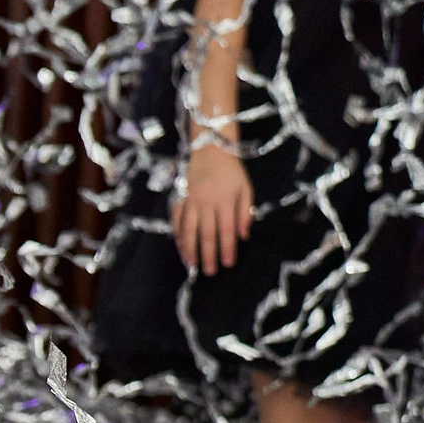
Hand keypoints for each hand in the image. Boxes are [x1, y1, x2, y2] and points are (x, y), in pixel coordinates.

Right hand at [173, 143, 253, 274]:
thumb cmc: (232, 171)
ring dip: (190, 249)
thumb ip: (246, 212)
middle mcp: (206, 203)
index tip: (228, 263)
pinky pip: (177, 220)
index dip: (227, 248)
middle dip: (208, 255)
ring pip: (189, 230)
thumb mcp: (246, 188)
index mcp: (225, 201)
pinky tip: (180, 247)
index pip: (226, 230)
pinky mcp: (181, 199)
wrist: (210, 150)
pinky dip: (178, 235)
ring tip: (192, 265)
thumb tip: (243, 236)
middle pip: (207, 234)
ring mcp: (191, 202)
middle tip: (210, 272)